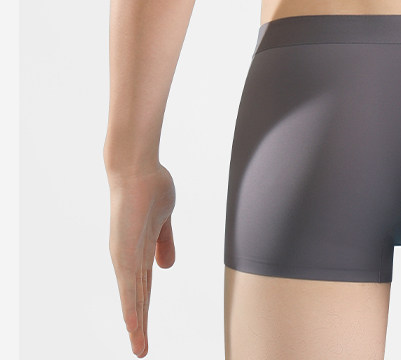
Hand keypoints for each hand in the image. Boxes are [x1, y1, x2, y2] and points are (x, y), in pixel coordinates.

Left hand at [106, 162, 176, 356]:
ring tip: (139, 347)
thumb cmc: (151, 186)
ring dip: (136, 324)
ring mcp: (125, 257)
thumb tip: (166, 268)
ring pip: (132, 298)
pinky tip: (133, 325)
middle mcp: (128, 258)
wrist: (138, 168)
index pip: (144, 286)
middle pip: (137, 298)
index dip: (146, 308)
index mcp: (140, 250)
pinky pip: (128, 287)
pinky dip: (131, 308)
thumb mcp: (164, 219)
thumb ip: (164, 242)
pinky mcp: (124, 253)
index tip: (145, 329)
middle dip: (140, 325)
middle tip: (141, 349)